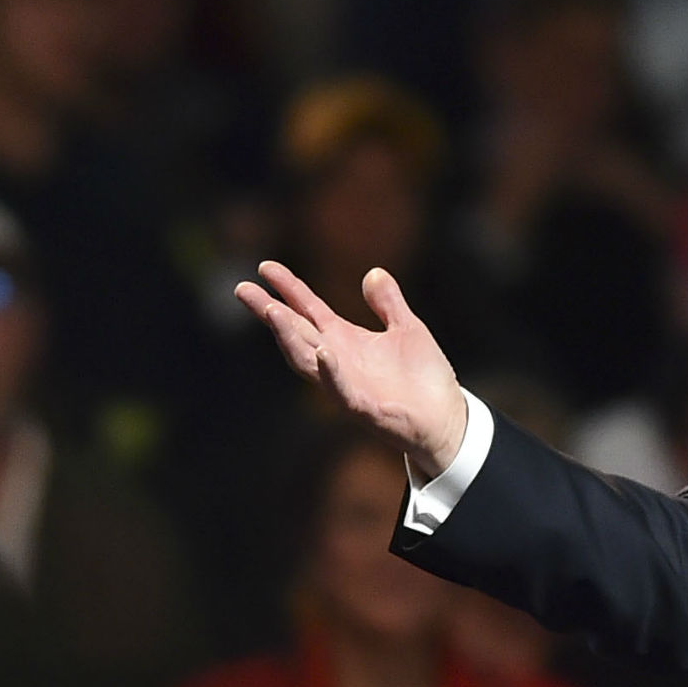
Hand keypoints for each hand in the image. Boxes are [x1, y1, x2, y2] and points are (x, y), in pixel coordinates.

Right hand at [234, 262, 470, 474]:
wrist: (445, 418)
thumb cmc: (423, 377)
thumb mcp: (408, 328)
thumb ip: (388, 303)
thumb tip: (373, 272)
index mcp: (344, 339)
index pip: (307, 309)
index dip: (287, 288)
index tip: (264, 268)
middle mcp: (336, 360)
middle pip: (295, 331)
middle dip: (269, 311)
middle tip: (243, 290)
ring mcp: (345, 384)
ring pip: (307, 359)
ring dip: (288, 337)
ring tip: (272, 311)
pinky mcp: (363, 407)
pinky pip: (341, 389)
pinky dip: (330, 372)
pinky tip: (323, 353)